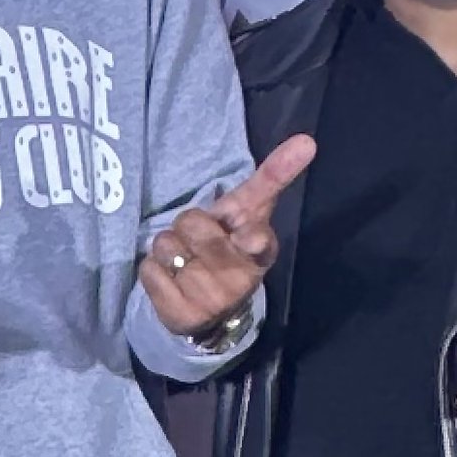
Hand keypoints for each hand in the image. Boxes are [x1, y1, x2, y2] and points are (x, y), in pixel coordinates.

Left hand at [141, 135, 316, 338]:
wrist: (210, 312)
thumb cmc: (228, 246)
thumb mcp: (248, 212)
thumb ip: (272, 177)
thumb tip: (307, 139)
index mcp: (260, 250)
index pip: (258, 240)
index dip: (250, 238)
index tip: (248, 237)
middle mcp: (240, 279)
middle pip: (192, 223)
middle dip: (187, 223)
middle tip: (197, 239)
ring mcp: (210, 301)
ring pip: (166, 245)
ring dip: (167, 247)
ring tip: (184, 261)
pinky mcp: (180, 316)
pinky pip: (148, 271)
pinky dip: (153, 270)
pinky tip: (171, 281)